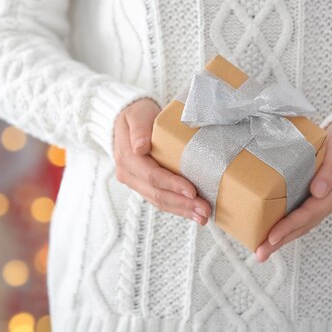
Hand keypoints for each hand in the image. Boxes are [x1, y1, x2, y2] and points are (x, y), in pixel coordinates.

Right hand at [113, 98, 211, 224]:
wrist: (129, 120)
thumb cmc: (137, 115)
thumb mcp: (137, 115)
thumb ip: (139, 130)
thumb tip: (140, 147)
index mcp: (127, 158)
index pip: (152, 176)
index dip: (172, 185)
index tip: (192, 191)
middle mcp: (129, 174)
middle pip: (157, 194)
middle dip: (182, 204)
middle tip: (204, 210)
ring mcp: (136, 183)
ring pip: (159, 201)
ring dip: (182, 211)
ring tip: (203, 216)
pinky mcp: (144, 186)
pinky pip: (161, 200)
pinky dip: (178, 208)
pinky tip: (193, 213)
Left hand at [255, 119, 331, 261]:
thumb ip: (331, 169)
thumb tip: (318, 192)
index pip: (309, 213)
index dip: (290, 225)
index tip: (272, 236)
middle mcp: (329, 201)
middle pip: (303, 225)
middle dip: (281, 240)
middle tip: (260, 253)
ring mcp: (323, 202)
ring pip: (301, 225)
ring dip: (282, 239)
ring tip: (262, 251)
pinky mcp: (315, 198)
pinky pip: (300, 217)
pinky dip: (286, 227)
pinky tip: (272, 234)